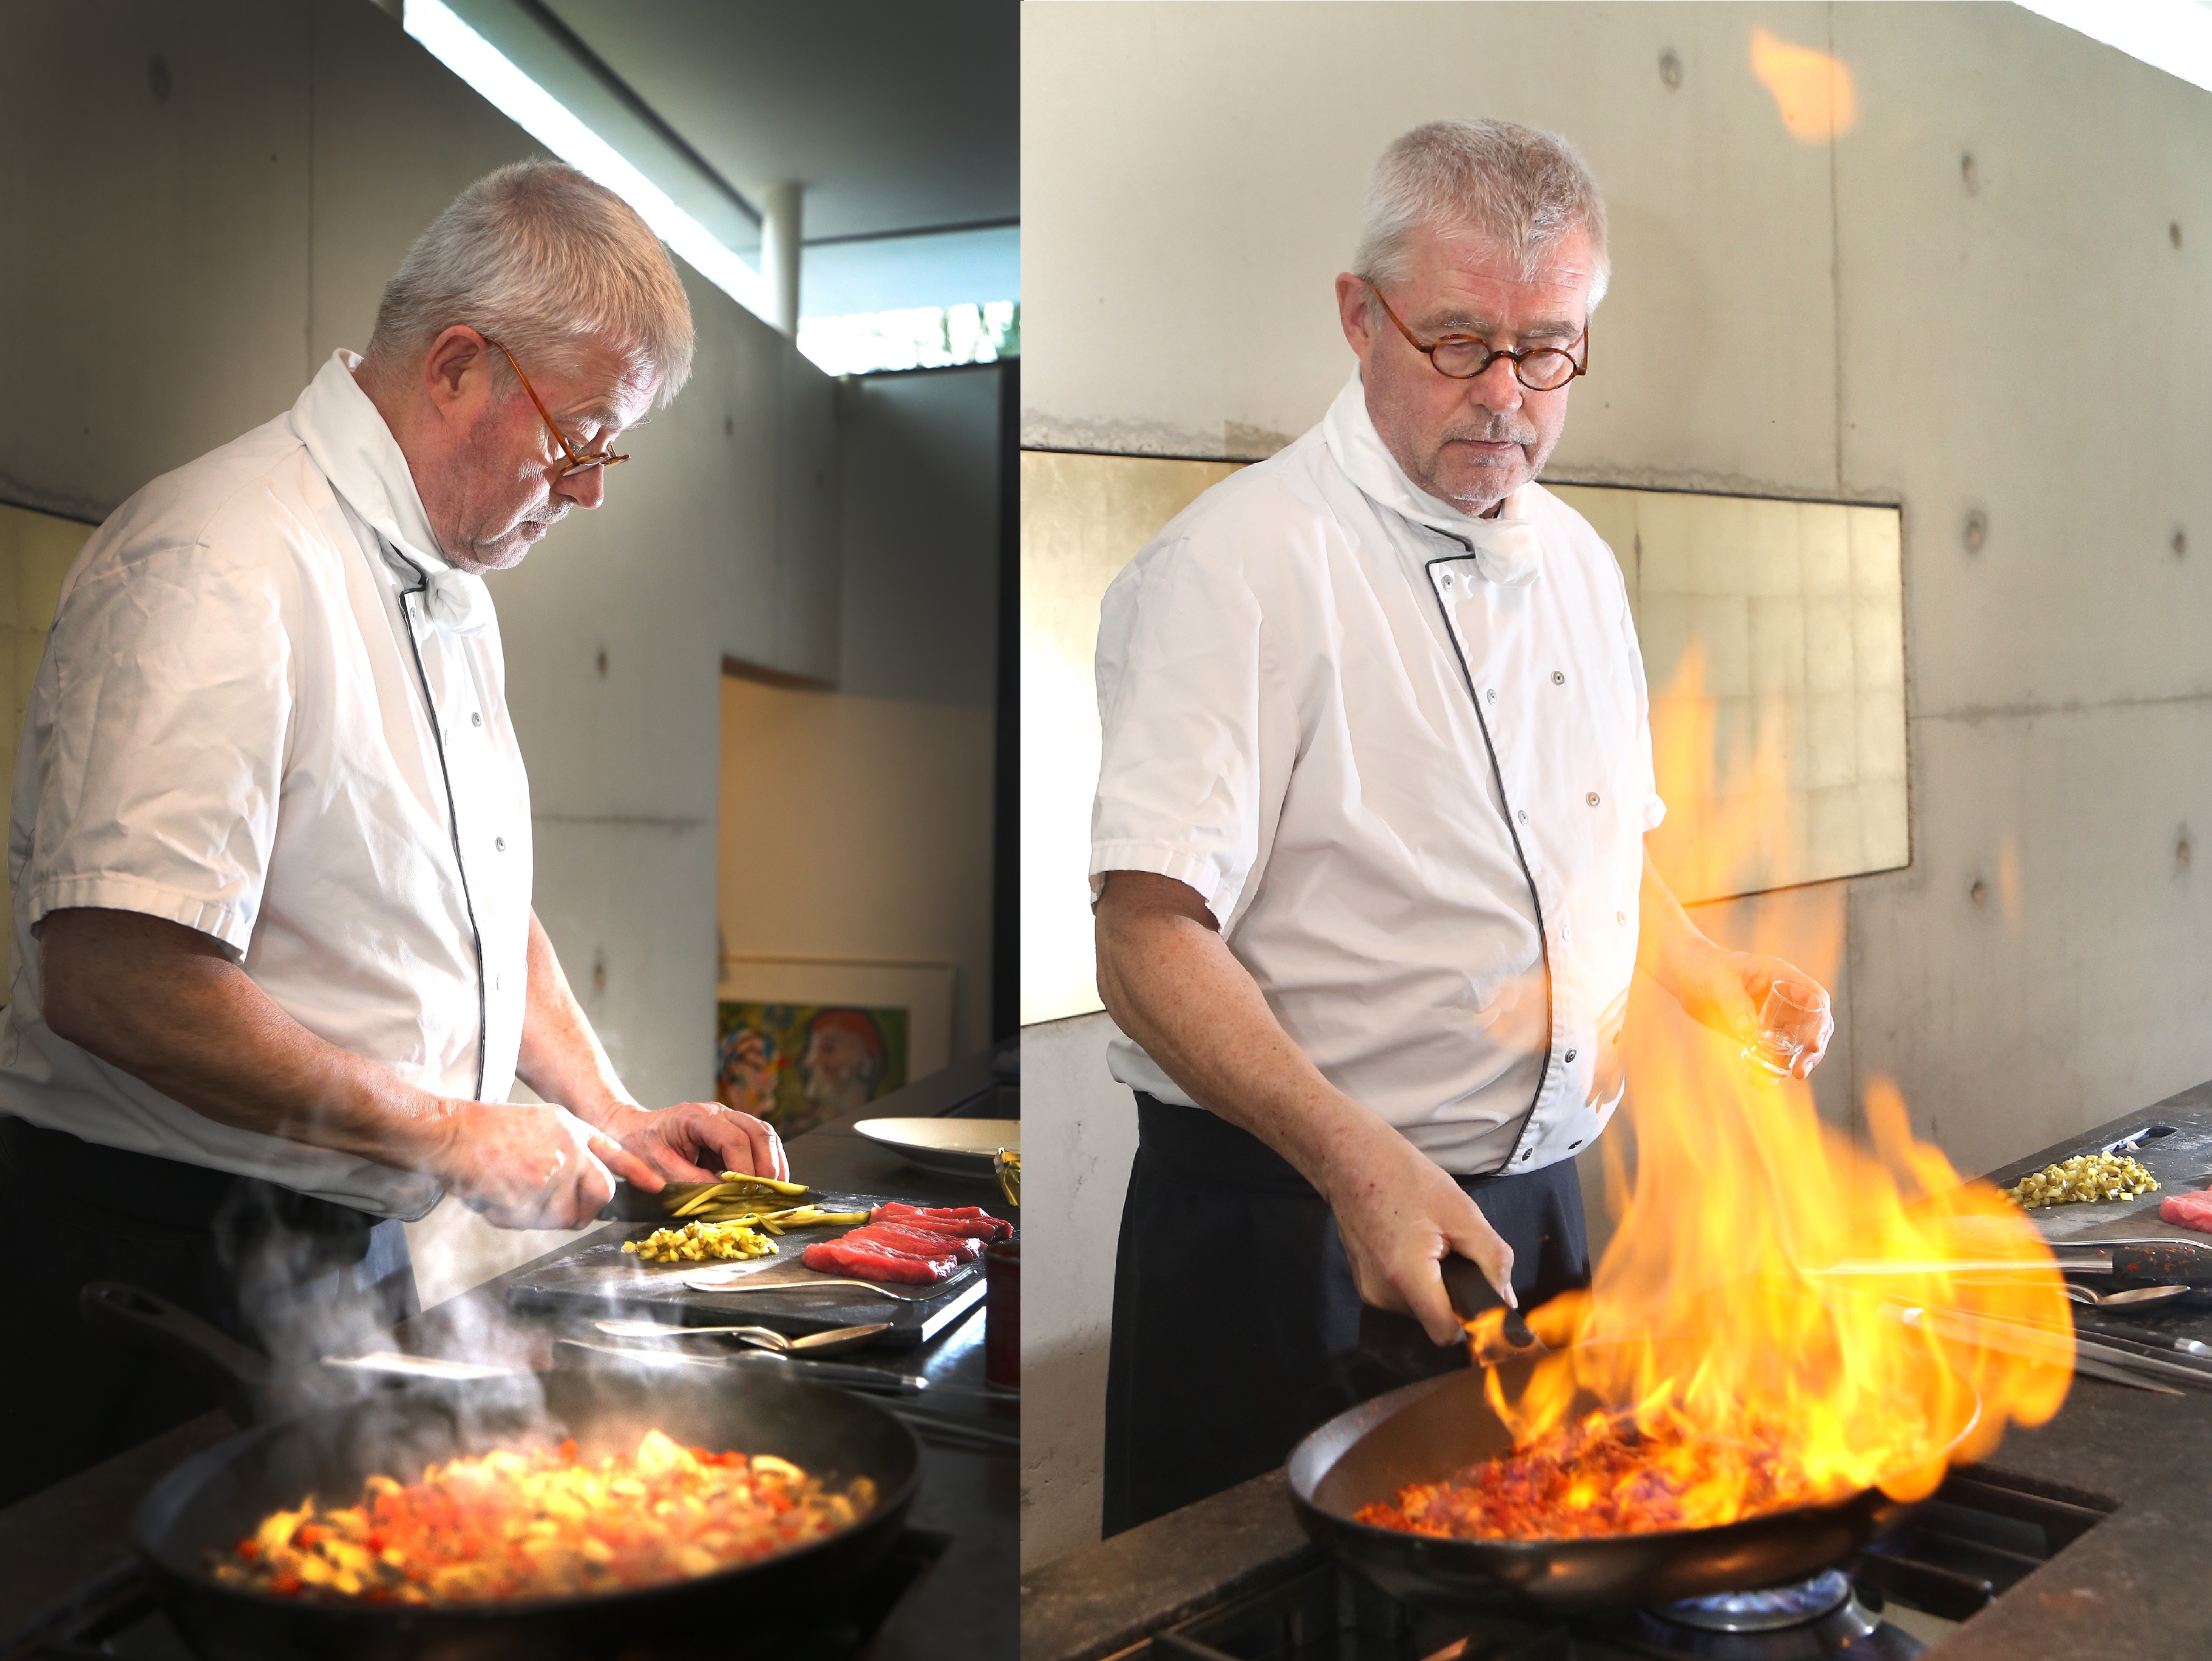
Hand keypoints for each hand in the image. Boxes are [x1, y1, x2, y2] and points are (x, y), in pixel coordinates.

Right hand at [430, 1100, 659, 1229]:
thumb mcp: (534, 1126)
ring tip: (509, 1194)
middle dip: (583, 1210)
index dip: (636, 1171)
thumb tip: (575, 1188)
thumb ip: (562, 1151)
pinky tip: (495, 1196)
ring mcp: (556, 1167)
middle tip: (554, 1209)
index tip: (655, 1186)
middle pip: (601, 1194)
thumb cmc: (481, 1134)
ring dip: (538, 1216)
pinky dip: (512, 1218)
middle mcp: (570, 1145)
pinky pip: (534, 1222)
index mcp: (569, 1127)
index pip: (614, 1152)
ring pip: (566, 1215)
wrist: (449, 1132)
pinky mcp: (537, 1189)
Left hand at [602, 1101, 789, 1186]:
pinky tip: (768, 1182)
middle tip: (769, 1194)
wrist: (632, 1131)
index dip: (745, 1169)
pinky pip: (759, 1142)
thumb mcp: (660, 1169)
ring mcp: (728, 1119)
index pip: (734, 1140)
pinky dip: (768, 1162)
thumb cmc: (641, 1147)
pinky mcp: (732, 1131)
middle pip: (758, 1131)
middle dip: (768, 1165)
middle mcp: (718, 1112)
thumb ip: (692, 1182)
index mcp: (696, 1117)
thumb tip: (725, 1195)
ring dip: (774, 1163)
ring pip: (765, 1134)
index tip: (747, 1194)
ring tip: (775, 1190)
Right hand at [1320, 1110, 1516, 1345]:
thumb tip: (1507, 1300)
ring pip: (1420, 1307)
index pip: (1447, 1333)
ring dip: (1436, 1284)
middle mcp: (1382, 1293)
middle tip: (1457, 1251)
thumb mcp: (1462, 1212)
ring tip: (1433, 1242)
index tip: (1485, 1298)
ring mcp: (1369, 1289)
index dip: (1472, 1321)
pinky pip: (1403, 1294)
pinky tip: (1415, 1244)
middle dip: (1455, 1293)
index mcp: (1406, 1277)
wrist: (1349, 1157)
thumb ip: (1492, 1260)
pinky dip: (1418, 1278)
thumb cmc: (1404, 1177)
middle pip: (1435, 1318)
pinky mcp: (1364, 1282)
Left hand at [1675, 944, 1834, 1079]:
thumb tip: (1749, 1031)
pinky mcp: (1757, 1033)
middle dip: (1811, 1051)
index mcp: (1783, 977)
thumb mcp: (1720, 982)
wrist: (1686, 977)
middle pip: (1811, 1027)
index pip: (1815, 998)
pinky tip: (1757, 1080)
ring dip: (1788, 1065)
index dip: (1819, 1021)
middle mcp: (1783, 999)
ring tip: (1770, 1081)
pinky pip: (1771, 1053)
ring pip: (1793, 1045)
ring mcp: (1772, 1018)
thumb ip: (1735, 1004)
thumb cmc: (1706, 967)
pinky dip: (1767, 1068)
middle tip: (1800, 1071)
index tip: (1812, 1043)